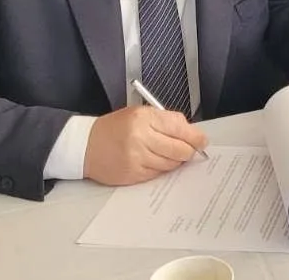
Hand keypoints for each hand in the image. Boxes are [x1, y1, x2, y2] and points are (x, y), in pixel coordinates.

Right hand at [83, 106, 207, 185]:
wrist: (86, 145)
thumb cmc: (116, 127)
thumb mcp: (141, 113)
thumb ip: (167, 121)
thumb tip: (192, 134)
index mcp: (144, 119)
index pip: (180, 129)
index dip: (196, 137)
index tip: (202, 141)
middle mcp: (140, 138)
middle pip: (179, 150)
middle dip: (189, 151)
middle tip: (190, 150)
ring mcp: (136, 159)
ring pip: (171, 164)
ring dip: (175, 161)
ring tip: (169, 154)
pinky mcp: (133, 175)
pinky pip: (158, 174)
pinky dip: (161, 169)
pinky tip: (155, 161)